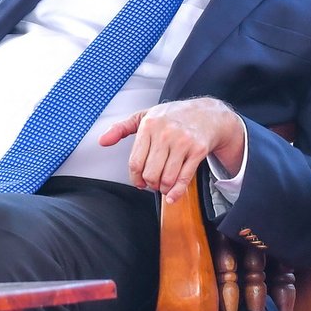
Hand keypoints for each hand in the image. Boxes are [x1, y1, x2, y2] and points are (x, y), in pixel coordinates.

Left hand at [99, 98, 246, 202]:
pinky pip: (184, 178)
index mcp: (149, 125)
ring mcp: (183, 142)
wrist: (208, 114)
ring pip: (167, 178)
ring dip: (163, 188)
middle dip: (150, 183)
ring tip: (163, 184)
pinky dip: (176, 192)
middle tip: (153, 182)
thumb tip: (102, 141)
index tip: (139, 181)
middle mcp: (166, 133)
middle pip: (150, 173)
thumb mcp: (146, 116)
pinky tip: (172, 196)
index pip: (135, 162)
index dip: (135, 177)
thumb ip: (121, 128)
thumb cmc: (173, 117)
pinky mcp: (198, 150)